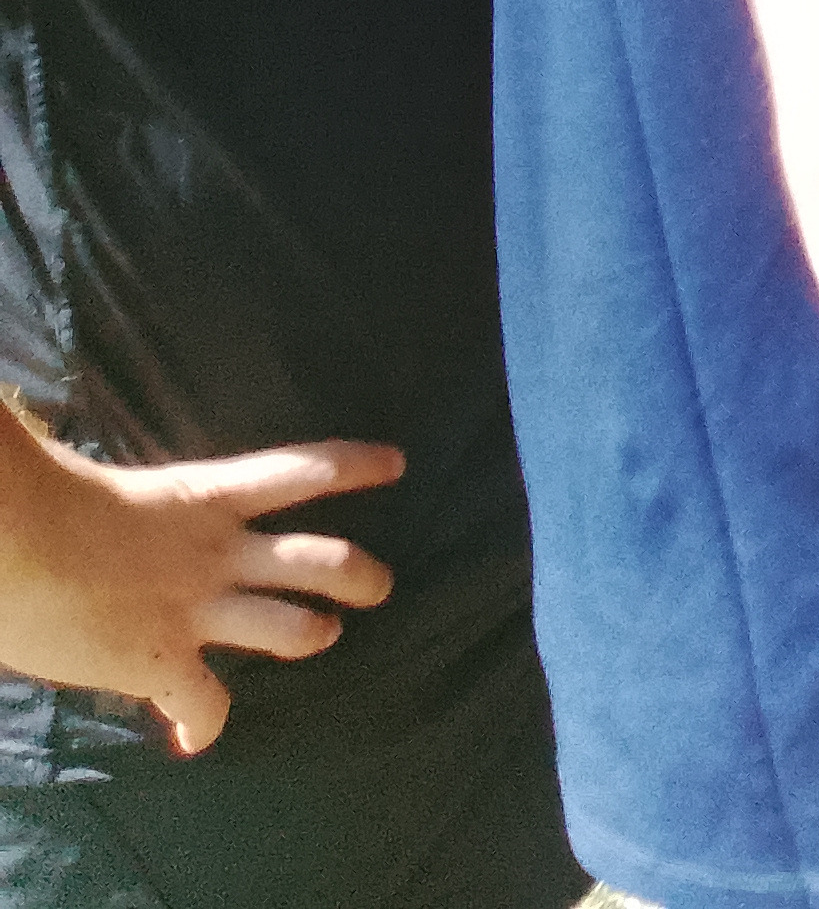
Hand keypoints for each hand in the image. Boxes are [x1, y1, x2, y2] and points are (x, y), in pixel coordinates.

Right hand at [0, 433, 399, 752]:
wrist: (16, 542)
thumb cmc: (43, 503)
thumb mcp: (112, 491)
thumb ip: (142, 511)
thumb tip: (117, 519)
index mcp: (206, 496)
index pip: (304, 469)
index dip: (355, 465)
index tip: (397, 464)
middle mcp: (217, 552)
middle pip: (320, 560)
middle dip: (360, 573)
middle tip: (380, 585)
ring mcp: (196, 608)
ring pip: (291, 627)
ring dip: (313, 634)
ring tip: (325, 635)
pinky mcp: (161, 661)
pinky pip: (202, 703)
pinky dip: (203, 724)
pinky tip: (197, 737)